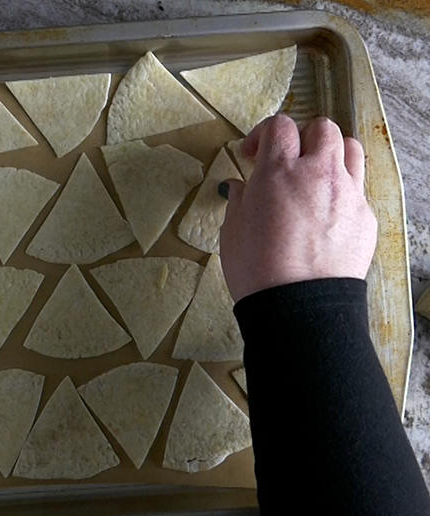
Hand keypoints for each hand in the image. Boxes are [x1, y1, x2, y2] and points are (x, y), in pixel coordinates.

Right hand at [219, 114, 376, 301]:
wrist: (298, 306)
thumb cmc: (258, 270)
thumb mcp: (232, 230)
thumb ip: (240, 199)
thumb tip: (242, 186)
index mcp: (278, 172)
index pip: (279, 126)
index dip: (263, 134)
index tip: (254, 154)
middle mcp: (317, 174)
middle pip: (322, 128)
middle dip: (302, 138)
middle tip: (286, 160)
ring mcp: (347, 194)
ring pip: (350, 149)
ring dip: (331, 155)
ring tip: (315, 177)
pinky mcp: (365, 218)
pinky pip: (358, 189)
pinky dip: (342, 191)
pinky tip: (325, 214)